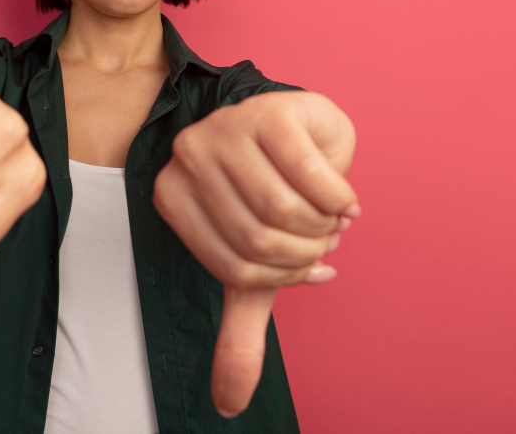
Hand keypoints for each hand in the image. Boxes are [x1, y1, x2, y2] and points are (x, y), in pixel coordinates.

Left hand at [152, 91, 357, 417]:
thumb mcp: (253, 267)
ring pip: (283, 209)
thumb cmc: (269, 197)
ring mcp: (225, 127)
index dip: (282, 275)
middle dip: (305, 251)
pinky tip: (344, 200)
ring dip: (322, 226)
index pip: (233, 267)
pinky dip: (339, 198)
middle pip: (258, 239)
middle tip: (322, 241)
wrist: (298, 131)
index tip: (305, 263)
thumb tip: (228, 407)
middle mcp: (187, 157)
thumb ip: (238, 332)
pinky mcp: (269, 112)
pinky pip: (311, 174)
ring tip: (330, 220)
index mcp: (171, 196)